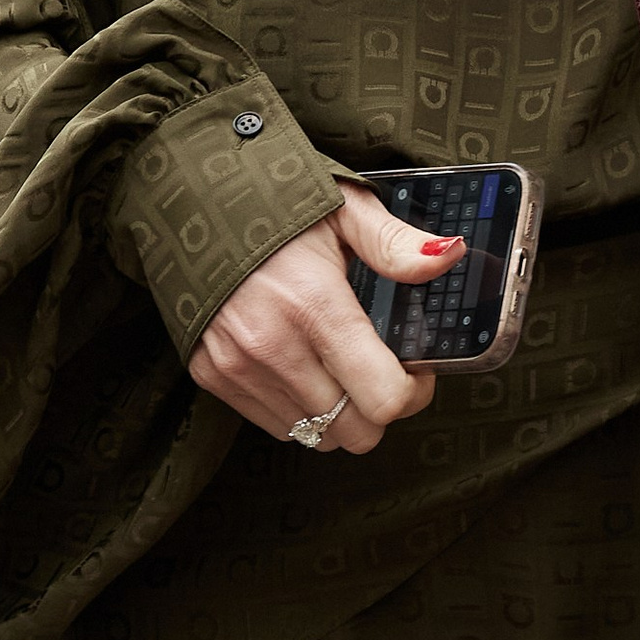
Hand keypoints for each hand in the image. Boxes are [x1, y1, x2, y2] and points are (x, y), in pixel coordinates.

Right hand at [190, 185, 457, 453]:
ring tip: (337, 364)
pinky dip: (299, 408)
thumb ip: (396, 243)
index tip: (414, 366)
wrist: (188, 201)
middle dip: (379, 407)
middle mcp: (273, 346)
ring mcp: (238, 367)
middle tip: (379, 368)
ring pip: (318, 438)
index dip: (414, 391)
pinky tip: (300, 364)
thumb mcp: (342, 209)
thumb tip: (450, 257)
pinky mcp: (213, 376)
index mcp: (314, 305)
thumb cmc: (275, 203)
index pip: (384, 399)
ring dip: (338, 412)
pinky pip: (277, 426)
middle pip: (356, 432)